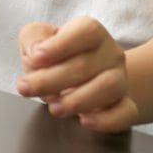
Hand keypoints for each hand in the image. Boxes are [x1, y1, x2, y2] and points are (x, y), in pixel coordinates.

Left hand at [15, 17, 137, 132]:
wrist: (80, 78)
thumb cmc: (55, 55)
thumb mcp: (38, 37)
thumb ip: (33, 38)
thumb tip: (35, 53)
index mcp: (91, 32)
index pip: (86, 32)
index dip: (60, 45)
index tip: (35, 58)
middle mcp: (110, 53)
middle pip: (86, 65)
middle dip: (51, 80)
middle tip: (26, 88)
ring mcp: (120, 79)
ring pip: (109, 87)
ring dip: (78, 100)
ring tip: (54, 108)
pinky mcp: (126, 104)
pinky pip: (125, 112)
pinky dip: (107, 119)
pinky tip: (84, 121)